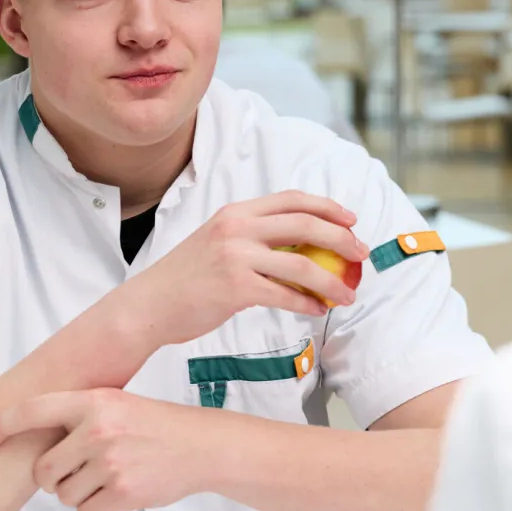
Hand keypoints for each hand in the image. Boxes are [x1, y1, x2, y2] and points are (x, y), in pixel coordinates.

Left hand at [0, 389, 212, 510]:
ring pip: (63, 494)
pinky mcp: (122, 492)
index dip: (0, 427)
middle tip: (78, 469)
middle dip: (54, 478)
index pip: (33, 411)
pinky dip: (95, 509)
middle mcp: (98, 429)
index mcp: (93, 402)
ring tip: (108, 476)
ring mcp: (110, 462)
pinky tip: (117, 492)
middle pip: (44, 470)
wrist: (199, 446)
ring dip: (79, 493)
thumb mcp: (114, 403)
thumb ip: (77, 415)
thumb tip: (30, 435)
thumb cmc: (152, 425)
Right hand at [121, 190, 369, 348]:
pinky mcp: (236, 288)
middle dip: (342, 239)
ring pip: (302, 264)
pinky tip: (317, 310)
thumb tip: (299, 247)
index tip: (351, 220)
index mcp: (236, 212)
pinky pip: (285, 295)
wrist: (150, 305)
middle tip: (361, 254)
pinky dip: (308, 303)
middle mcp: (237, 228)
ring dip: (332, 281)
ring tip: (347, 294)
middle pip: (305, 225)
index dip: (327, 207)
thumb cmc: (186, 279)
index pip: (292, 200)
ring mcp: (236, 257)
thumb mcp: (217, 242)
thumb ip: (252, 238)